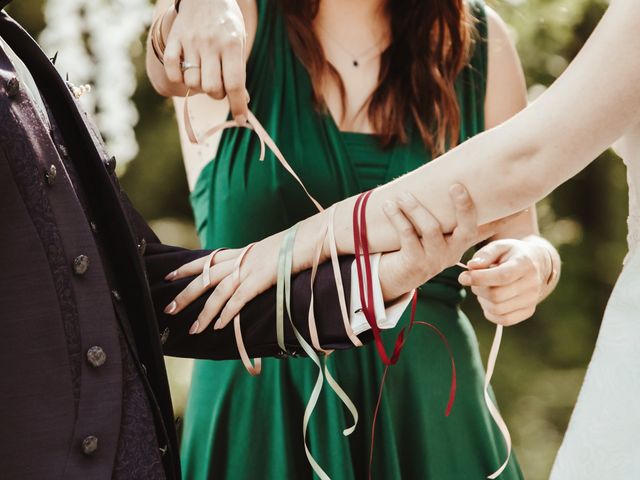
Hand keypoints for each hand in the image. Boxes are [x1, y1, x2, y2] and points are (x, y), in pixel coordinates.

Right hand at [163, 0, 248, 121]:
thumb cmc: (226, 23)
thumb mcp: (239, 41)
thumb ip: (239, 70)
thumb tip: (242, 101)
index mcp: (232, 44)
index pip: (235, 84)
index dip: (238, 106)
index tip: (240, 120)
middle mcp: (211, 44)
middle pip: (212, 87)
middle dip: (217, 95)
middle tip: (219, 86)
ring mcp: (190, 42)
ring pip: (193, 83)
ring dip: (199, 87)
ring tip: (204, 75)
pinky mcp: (174, 39)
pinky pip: (172, 70)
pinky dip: (178, 78)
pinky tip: (186, 72)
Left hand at [377, 186, 503, 300]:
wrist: (398, 273)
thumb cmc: (418, 242)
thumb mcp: (436, 228)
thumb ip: (445, 209)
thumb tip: (455, 174)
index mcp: (461, 241)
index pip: (487, 227)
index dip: (504, 216)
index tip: (520, 204)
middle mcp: (453, 251)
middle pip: (466, 228)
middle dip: (463, 206)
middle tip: (455, 186)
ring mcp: (436, 258)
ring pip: (431, 228)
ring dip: (415, 208)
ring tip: (402, 195)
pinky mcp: (415, 262)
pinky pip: (407, 236)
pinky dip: (397, 218)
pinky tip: (388, 206)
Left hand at [458, 238, 552, 325]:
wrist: (536, 263)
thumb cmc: (512, 254)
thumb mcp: (499, 246)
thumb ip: (484, 254)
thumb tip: (471, 267)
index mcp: (525, 264)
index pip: (502, 276)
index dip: (479, 278)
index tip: (463, 277)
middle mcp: (532, 283)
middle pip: (496, 295)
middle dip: (478, 288)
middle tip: (473, 280)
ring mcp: (532, 299)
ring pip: (497, 309)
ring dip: (482, 300)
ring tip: (483, 288)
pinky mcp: (528, 311)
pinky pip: (504, 320)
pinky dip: (490, 312)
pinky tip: (488, 300)